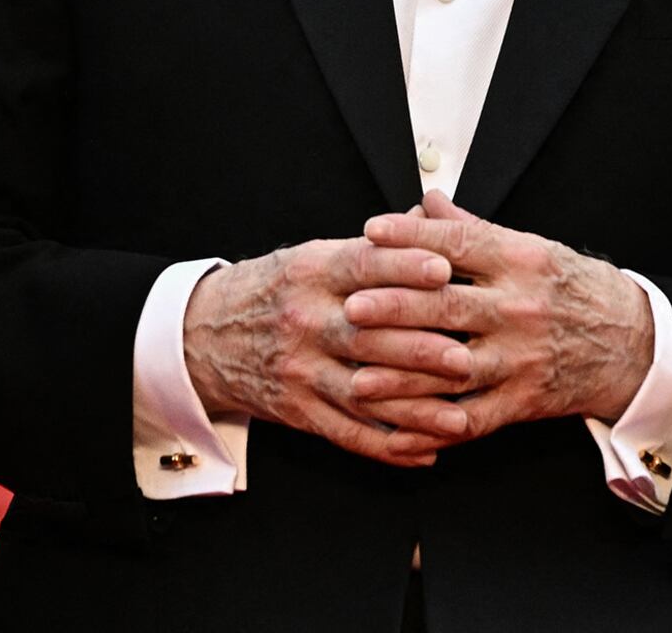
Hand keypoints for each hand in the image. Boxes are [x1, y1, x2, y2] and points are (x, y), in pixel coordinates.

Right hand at [182, 237, 467, 464]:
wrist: (205, 336)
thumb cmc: (273, 291)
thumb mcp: (311, 257)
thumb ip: (371, 251)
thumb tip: (430, 219)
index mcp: (312, 273)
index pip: (363, 266)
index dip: (405, 267)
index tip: (445, 270)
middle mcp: (305, 319)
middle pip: (368, 334)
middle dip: (421, 348)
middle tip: (467, 356)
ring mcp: (300, 368)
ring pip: (364, 392)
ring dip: (414, 409)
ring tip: (460, 416)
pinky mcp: (297, 409)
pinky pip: (347, 433)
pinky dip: (387, 447)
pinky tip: (425, 452)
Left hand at [346, 193, 654, 440]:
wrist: (632, 341)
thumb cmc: (572, 288)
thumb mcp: (532, 248)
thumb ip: (473, 230)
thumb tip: (426, 201)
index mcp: (521, 261)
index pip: (458, 245)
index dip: (411, 238)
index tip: (370, 232)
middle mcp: (520, 308)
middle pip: (448, 306)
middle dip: (395, 308)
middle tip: (351, 308)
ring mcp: (522, 358)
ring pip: (453, 369)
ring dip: (403, 378)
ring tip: (358, 378)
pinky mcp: (525, 400)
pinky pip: (473, 418)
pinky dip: (434, 426)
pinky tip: (398, 428)